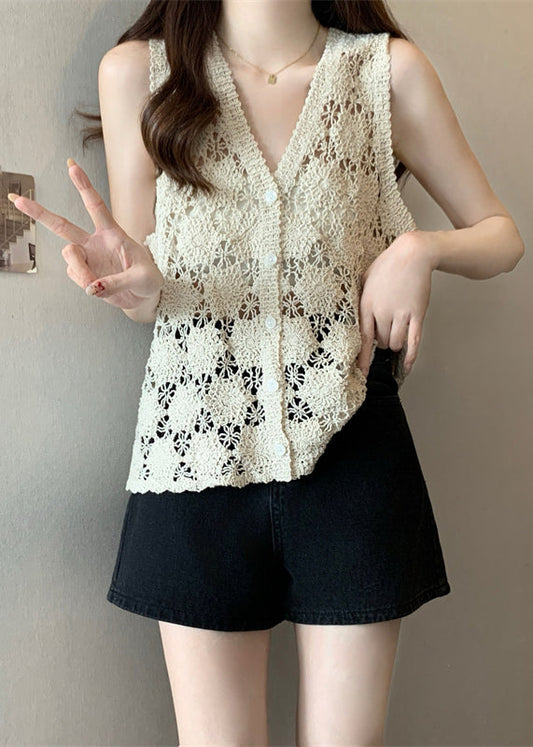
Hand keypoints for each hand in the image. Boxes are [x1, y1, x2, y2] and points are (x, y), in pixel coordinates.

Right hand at [7, 158, 163, 309]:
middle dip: (40, 213)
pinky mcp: (84, 274)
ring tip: (96, 284)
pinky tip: (99, 288)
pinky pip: (76, 277)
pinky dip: (86, 285)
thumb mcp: (143, 278)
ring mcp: (88, 258)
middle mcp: (96, 243)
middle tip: (17, 200)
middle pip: (63, 225)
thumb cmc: (148, 281)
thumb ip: (118, 282)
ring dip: (81, 270)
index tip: (72, 165)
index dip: (84, 186)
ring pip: (69, 257)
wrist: (145, 297)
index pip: (96, 206)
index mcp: (113, 233)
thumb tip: (92, 287)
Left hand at [356, 231, 435, 376]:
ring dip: (396, 343)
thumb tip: (350, 312)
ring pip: (396, 343)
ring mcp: (401, 314)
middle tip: (386, 328)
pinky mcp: (417, 314)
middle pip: (381, 341)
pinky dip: (411, 356)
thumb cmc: (388, 265)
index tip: (361, 372)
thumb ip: (359, 299)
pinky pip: (414, 341)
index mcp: (368, 305)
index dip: (362, 357)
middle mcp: (383, 312)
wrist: (413, 254)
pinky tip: (407, 366)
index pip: (363, 338)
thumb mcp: (364, 280)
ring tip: (397, 330)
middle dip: (383, 339)